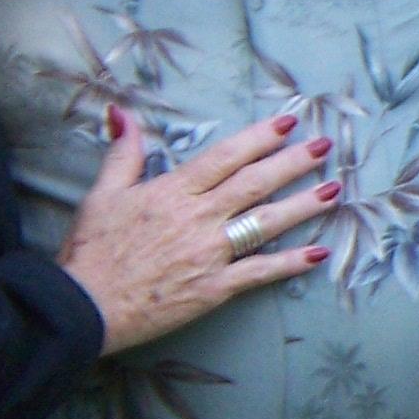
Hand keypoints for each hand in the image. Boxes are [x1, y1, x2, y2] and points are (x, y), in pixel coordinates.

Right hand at [54, 110, 335, 353]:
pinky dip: (289, 264)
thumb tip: (123, 112)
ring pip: (265, 223)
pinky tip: (317, 254)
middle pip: (254, 183)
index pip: (225, 157)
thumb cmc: (91, 250)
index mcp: (172, 191)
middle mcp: (197, 218)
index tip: (289, 122)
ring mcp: (209, 253)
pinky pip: (259, 272)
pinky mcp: (214, 288)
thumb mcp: (102, 193)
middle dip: (293, 162)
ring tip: (335, 190)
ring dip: (302, 206)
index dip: (259, 138)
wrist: (84, 305)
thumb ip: (123, 153)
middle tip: (325, 146)